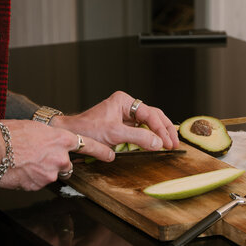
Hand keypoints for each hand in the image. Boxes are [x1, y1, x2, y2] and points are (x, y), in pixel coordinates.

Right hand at [0, 120, 113, 190]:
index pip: (88, 146)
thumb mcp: (37, 129)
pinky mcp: (40, 185)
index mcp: (61, 139)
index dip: (101, 152)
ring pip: (53, 175)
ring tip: (26, 163)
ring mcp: (51, 173)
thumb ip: (50, 139)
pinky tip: (21, 171)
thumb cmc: (10, 133)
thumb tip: (50, 145)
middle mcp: (60, 157)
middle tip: (38, 158)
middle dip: (57, 164)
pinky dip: (31, 179)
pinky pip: (39, 183)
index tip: (111, 156)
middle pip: (67, 165)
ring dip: (43, 172)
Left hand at [53, 91, 179, 152]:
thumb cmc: (87, 129)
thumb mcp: (115, 134)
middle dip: (165, 130)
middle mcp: (127, 106)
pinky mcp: (124, 127)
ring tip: (170, 144)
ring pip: (150, 124)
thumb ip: (139, 138)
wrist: (71, 135)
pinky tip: (159, 144)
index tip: (168, 142)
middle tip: (174, 144)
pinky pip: (142, 131)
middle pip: (154, 116)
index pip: (150, 114)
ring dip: (160, 134)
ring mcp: (126, 116)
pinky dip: (151, 138)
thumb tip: (158, 143)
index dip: (161, 129)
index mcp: (125, 101)